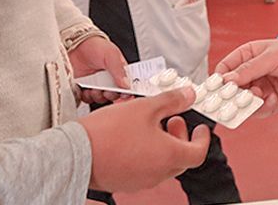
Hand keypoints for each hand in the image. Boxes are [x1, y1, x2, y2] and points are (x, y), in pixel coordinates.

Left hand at [69, 36, 128, 104]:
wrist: (73, 44)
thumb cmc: (94, 46)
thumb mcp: (111, 54)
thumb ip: (119, 70)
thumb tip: (127, 85)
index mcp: (118, 71)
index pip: (126, 86)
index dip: (126, 93)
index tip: (123, 94)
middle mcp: (107, 79)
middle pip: (114, 95)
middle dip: (110, 95)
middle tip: (107, 91)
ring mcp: (95, 85)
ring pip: (100, 99)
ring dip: (98, 96)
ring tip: (94, 88)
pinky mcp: (83, 88)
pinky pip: (87, 99)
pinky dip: (86, 97)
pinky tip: (85, 89)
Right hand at [80, 87, 209, 192]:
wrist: (76, 153)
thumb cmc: (110, 132)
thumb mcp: (145, 107)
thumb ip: (171, 101)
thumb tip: (190, 95)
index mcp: (168, 156)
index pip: (198, 153)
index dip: (202, 139)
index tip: (200, 128)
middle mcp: (157, 173)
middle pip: (181, 159)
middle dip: (180, 138)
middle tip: (172, 120)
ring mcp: (140, 181)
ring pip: (162, 164)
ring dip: (163, 144)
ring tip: (149, 124)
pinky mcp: (125, 181)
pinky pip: (144, 168)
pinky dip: (147, 153)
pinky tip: (133, 135)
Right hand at [216, 38, 277, 115]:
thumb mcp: (271, 56)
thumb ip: (249, 69)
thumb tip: (228, 79)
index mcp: (248, 56)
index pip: (226, 68)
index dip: (219, 79)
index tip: (217, 88)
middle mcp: (252, 73)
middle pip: (232, 89)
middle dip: (233, 95)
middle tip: (235, 99)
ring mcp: (261, 88)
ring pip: (244, 102)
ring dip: (249, 102)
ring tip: (258, 98)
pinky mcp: (271, 102)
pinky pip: (260, 110)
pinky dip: (264, 108)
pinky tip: (272, 100)